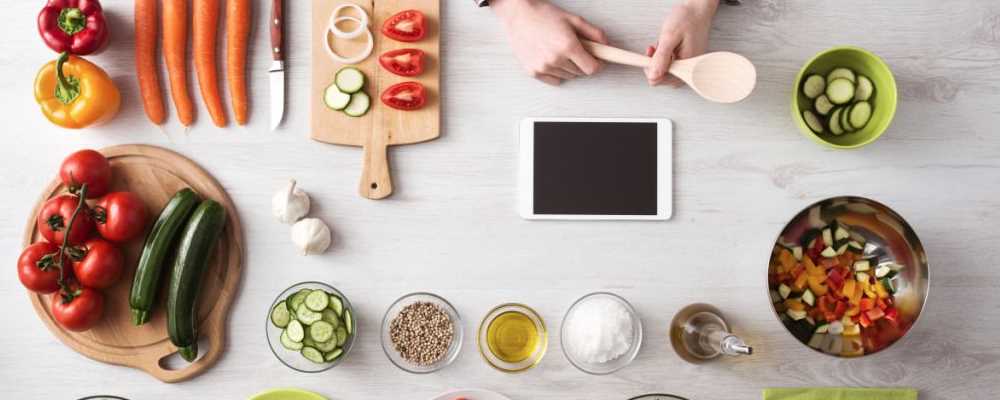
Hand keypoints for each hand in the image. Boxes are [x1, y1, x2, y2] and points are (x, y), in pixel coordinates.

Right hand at [492, 0, 607, 85]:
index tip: (598, 61)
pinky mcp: (533, 72)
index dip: (597, 64)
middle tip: (576, 49)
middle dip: (582, 62)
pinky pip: (554, 80)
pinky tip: (551, 58)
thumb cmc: (544, 15)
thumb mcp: (574, 19)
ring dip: (569, 67)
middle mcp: (555, 59)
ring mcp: (543, 67)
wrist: (519, 15)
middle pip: (580, 73)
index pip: (592, 68)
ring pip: (567, 76)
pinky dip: (556, 72)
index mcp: (568, 45)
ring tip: (560, 51)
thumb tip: (606, 45)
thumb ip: (594, 33)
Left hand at [645, 0, 718, 86]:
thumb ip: (661, 57)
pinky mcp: (686, 60)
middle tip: (653, 50)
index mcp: (687, 65)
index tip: (647, 58)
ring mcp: (688, 65)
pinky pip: (671, 65)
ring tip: (660, 46)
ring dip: (659, 60)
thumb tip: (652, 75)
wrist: (698, 10)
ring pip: (666, 71)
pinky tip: (665, 47)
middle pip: (664, 78)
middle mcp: (689, 68)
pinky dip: (664, 57)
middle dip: (655, 64)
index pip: (662, 80)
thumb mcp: (669, 37)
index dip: (651, 69)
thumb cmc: (687, 19)